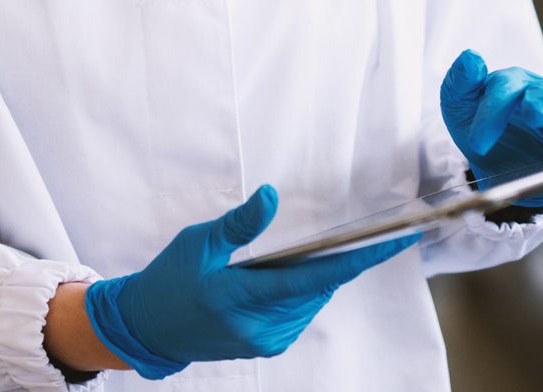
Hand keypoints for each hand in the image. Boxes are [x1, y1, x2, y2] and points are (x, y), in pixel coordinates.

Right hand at [84, 185, 417, 379]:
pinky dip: (302, 289)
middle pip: (318, 287)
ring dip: (316, 274)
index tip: (395, 241)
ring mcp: (265, 341)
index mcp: (238, 297)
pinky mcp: (267, 346)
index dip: (359, 259)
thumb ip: (238, 224)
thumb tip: (270, 195)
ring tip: (303, 251)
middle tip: (351, 230)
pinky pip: (300, 311)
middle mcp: (259, 327)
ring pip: (312, 299)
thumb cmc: (168, 280)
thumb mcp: (197, 242)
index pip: (313, 278)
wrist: (147, 329)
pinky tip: (285, 273)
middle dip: (335, 258)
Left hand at [439, 50, 542, 205]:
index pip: (504, 89)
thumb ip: (459, 84)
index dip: (491, 113)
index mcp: (512, 85)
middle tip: (533, 119)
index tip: (476, 144)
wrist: (499, 171)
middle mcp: (542, 95)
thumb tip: (470, 57)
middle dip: (538, 105)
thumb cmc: (480, 131)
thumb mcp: (459, 110)